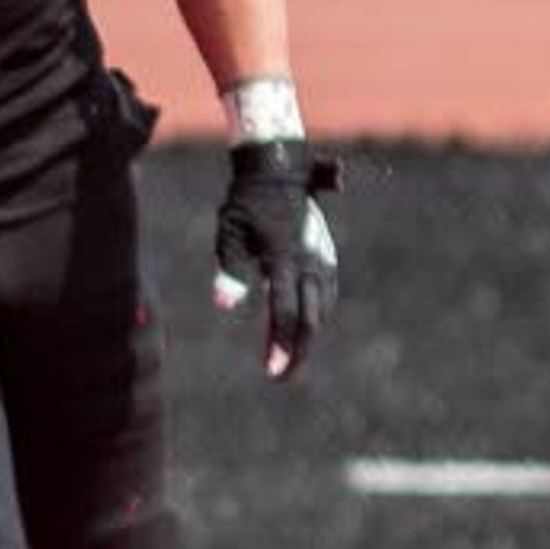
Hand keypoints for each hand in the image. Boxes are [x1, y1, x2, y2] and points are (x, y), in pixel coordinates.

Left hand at [213, 140, 341, 379]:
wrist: (279, 173)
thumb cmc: (245, 206)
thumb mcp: (229, 237)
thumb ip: (230, 273)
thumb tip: (223, 306)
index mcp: (285, 261)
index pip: (286, 314)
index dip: (281, 346)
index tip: (273, 373)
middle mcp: (310, 264)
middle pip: (311, 320)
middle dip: (297, 351)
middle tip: (282, 375)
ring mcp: (322, 261)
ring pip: (321, 309)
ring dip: (306, 335)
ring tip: (289, 356)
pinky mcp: (326, 258)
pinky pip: (325, 295)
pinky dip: (315, 315)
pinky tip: (304, 325)